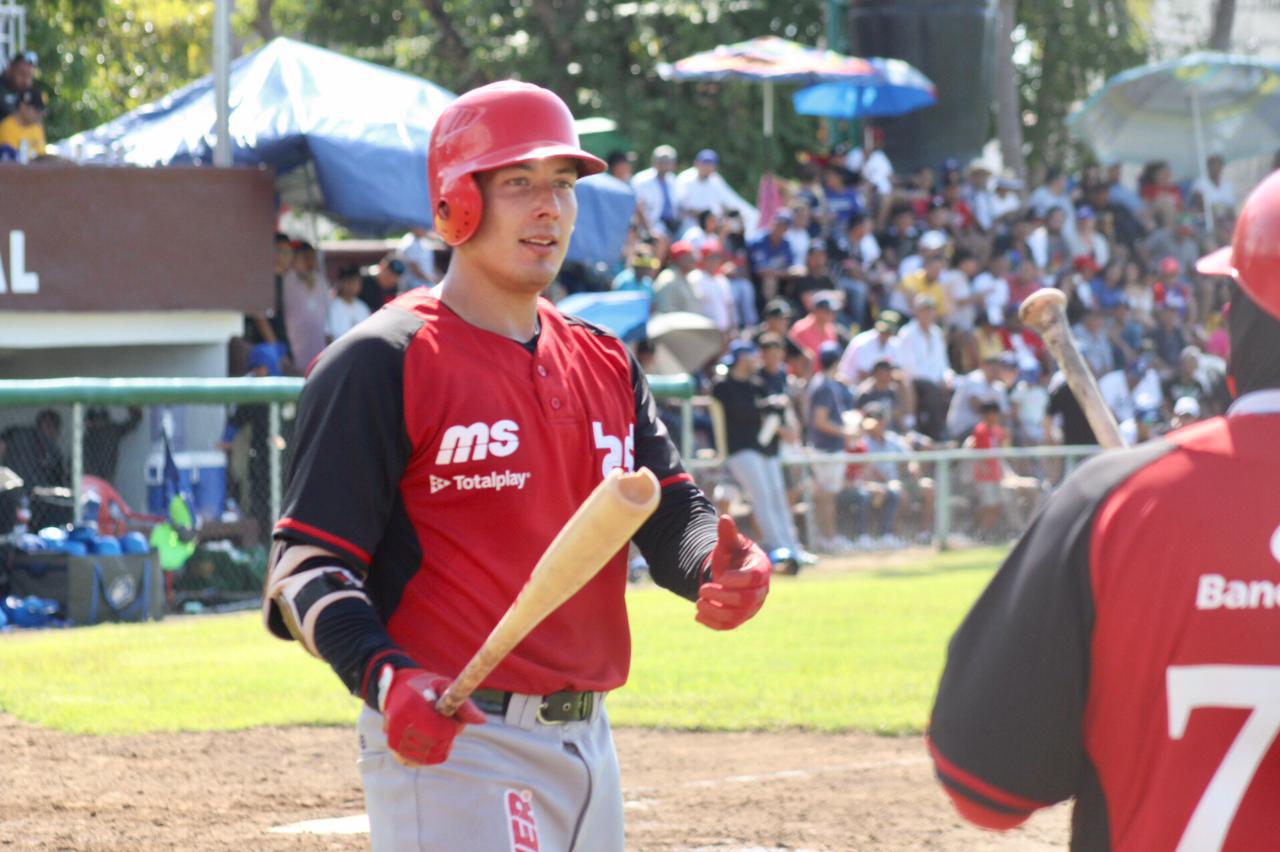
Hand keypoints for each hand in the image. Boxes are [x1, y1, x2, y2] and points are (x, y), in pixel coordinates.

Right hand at [378, 666, 485, 766]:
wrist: (396, 688)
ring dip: (438, 746)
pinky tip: (429, 740)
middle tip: (444, 721)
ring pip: (428, 756)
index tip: (450, 716)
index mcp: (411, 706)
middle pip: (435, 745)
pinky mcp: (394, 749)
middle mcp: (398, 725)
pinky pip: (417, 761)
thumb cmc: (426, 685)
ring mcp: (394, 739)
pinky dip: (427, 754)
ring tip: (435, 728)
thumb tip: (482, 721)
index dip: (451, 727)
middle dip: (446, 736)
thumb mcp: (446, 687)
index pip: (439, 732)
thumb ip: (464, 703)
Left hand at [696, 515, 769, 629]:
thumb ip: (728, 534)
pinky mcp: (740, 617)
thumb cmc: (732, 555)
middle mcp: (760, 590)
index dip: (737, 579)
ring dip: (716, 612)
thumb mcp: (729, 543)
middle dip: (723, 597)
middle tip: (702, 589)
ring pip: (738, 616)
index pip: (754, 578)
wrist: (730, 571)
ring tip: (698, 602)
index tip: (720, 576)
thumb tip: (725, 519)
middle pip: (747, 600)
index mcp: (760, 569)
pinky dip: (714, 623)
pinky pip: (730, 625)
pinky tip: (698, 615)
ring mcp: (751, 607)